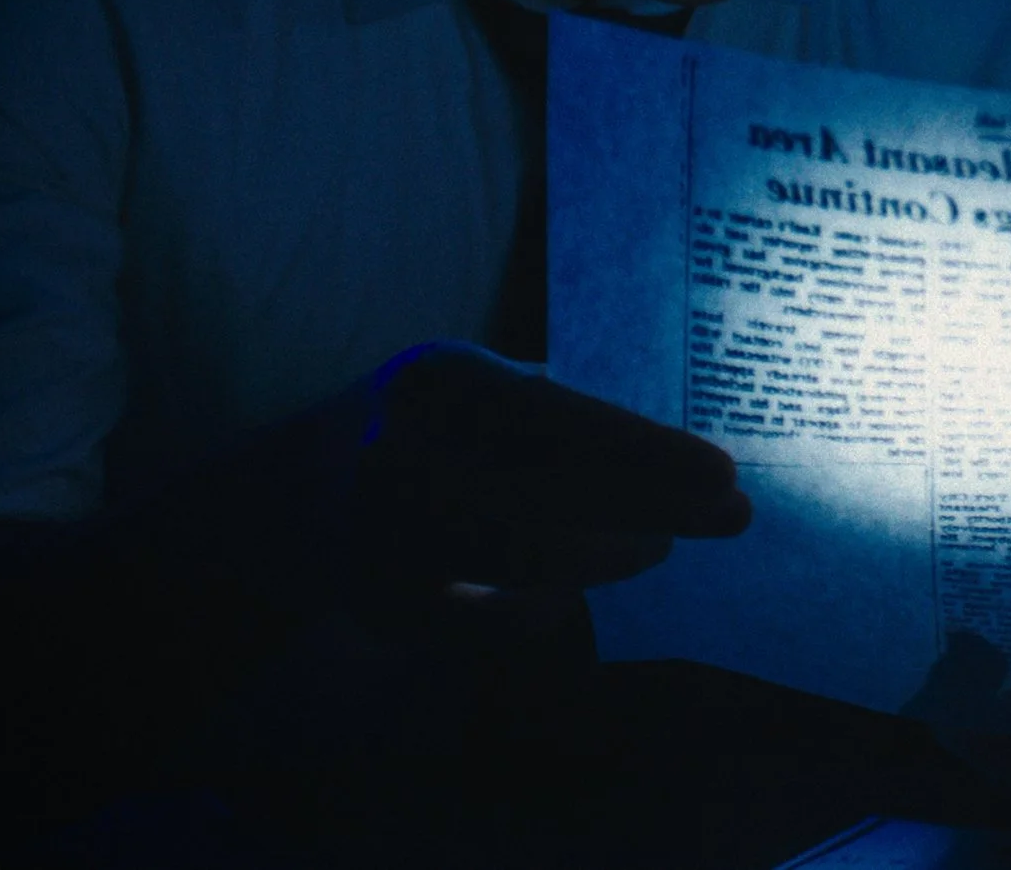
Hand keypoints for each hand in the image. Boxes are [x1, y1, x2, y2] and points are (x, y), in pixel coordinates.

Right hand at [346, 341, 750, 602]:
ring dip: (610, 554)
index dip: (644, 452)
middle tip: (731, 514)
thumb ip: (558, 411)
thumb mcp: (477, 387)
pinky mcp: (377, 609)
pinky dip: (544, 607)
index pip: (555, 420)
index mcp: (433, 384)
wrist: (279, 495)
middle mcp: (393, 461)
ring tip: (657, 542)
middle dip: (650, 510)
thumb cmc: (421, 425)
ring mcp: (376, 543)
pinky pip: (492, 625)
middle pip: (547, 502)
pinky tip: (574, 591)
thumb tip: (679, 451)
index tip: (724, 472)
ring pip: (522, 565)